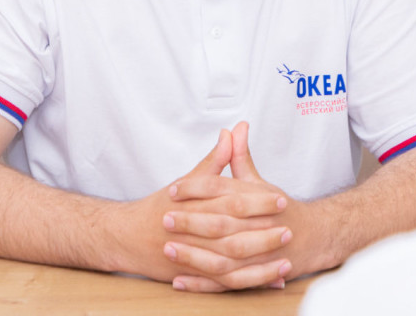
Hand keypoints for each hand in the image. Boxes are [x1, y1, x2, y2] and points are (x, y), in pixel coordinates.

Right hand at [105, 127, 290, 289]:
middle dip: (262, 232)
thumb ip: (214, 160)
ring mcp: (191, 257)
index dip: (256, 201)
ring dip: (259, 263)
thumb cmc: (160, 207)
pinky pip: (225, 283)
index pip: (228, 201)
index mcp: (192, 206)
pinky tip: (271, 281)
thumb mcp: (187, 181)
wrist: (127, 237)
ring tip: (286, 259)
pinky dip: (249, 283)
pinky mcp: (193, 276)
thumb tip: (232, 133)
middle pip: (231, 233)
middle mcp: (191, 232)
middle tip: (288, 228)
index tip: (279, 198)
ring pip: (230, 262)